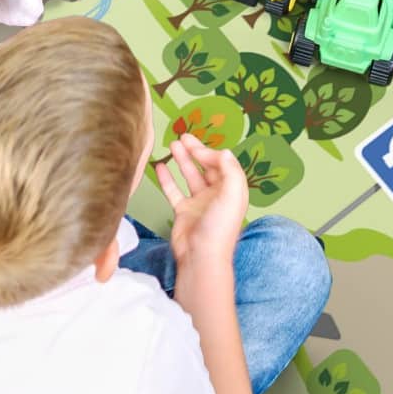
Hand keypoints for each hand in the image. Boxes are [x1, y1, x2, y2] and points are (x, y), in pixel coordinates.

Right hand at [155, 133, 247, 268]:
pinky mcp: (183, 212)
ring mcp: (199, 203)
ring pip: (190, 175)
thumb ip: (230, 171)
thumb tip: (224, 151)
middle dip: (196, 151)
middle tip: (183, 136)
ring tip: (173, 144)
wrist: (201, 257)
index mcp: (232, 190)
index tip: (197, 148)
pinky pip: (174, 190)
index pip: (222, 164)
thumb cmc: (219, 228)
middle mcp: (216, 195)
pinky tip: (160, 166)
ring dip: (182, 160)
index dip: (210, 153)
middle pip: (206, 167)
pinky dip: (167, 178)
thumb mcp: (232, 195)